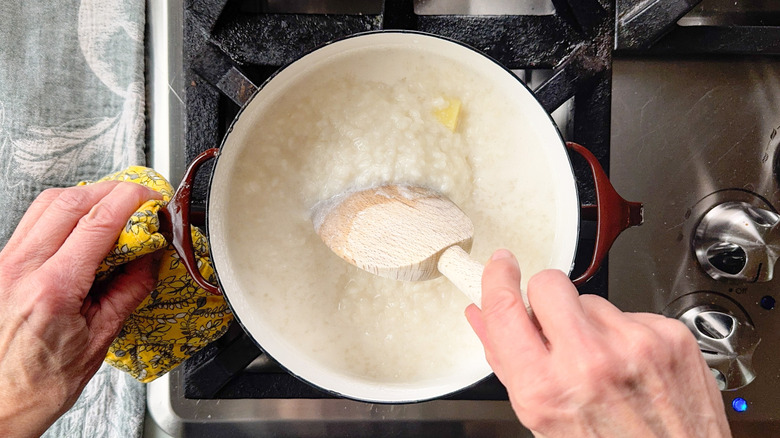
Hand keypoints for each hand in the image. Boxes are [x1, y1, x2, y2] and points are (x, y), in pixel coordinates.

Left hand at [0, 182, 161, 437]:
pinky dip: (62, 214)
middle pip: (69, 201)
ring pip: (46, 205)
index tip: (150, 198)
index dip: (130, 200)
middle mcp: (19, 269)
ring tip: (111, 208)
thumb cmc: (40, 383)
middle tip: (137, 198)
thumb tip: (151, 258)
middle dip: (110, 190)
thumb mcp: (100, 338)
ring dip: (84, 198)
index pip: (97, 222)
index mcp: (51, 289)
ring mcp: (2, 264)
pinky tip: (80, 227)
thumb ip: (129, 290)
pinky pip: (32, 223)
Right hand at [465, 249, 730, 437]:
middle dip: (546, 300)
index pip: (505, 309)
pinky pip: (631, 314)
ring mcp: (634, 345)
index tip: (500, 266)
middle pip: (548, 284)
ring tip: (604, 363)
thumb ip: (508, 363)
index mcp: (546, 388)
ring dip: (591, 324)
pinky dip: (627, 335)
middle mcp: (590, 362)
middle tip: (554, 325)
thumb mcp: (542, 420)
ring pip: (592, 300)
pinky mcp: (670, 336)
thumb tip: (483, 319)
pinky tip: (632, 366)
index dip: (497, 280)